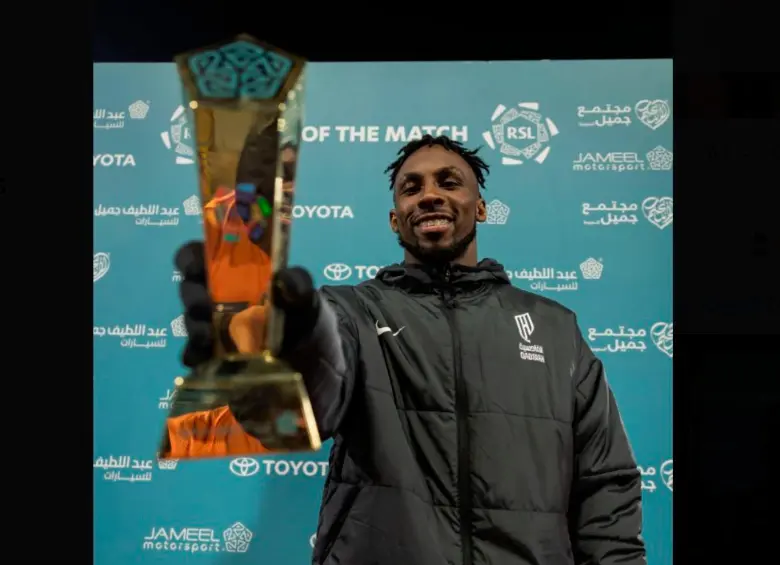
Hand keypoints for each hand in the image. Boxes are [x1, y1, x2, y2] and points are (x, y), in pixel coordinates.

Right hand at [175, 241, 318, 367]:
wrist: (309, 348)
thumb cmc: (297, 310)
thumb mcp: (302, 294)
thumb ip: (297, 283)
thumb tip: (286, 278)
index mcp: (231, 272)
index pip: (199, 256)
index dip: (190, 258)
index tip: (195, 267)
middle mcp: (215, 296)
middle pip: (190, 289)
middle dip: (192, 296)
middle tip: (201, 306)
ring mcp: (212, 326)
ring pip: (191, 322)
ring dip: (194, 327)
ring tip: (206, 336)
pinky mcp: (213, 354)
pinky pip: (196, 353)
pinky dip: (195, 356)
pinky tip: (200, 360)